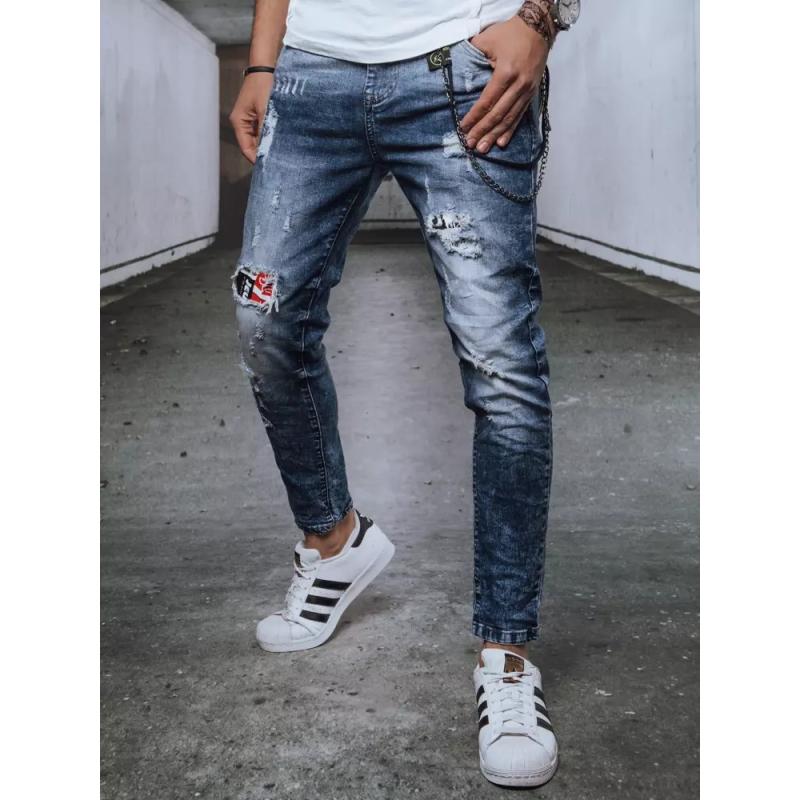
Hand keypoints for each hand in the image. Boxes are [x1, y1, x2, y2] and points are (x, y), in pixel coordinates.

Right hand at [229, 73, 273, 163]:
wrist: (266, 66)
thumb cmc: (263, 84)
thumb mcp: (265, 109)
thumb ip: (266, 129)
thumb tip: (269, 147)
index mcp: (239, 122)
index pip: (246, 148)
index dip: (256, 159)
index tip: (269, 166)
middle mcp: (242, 123)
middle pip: (252, 146)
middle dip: (263, 153)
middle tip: (278, 161)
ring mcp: (249, 119)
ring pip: (258, 139)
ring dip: (268, 144)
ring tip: (281, 151)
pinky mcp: (257, 116)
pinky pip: (262, 131)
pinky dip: (270, 136)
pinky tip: (280, 139)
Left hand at [460, 16, 548, 153]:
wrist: (538, 28)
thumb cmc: (510, 33)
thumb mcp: (488, 40)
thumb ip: (473, 55)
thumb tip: (457, 70)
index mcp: (506, 72)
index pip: (487, 100)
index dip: (475, 116)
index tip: (463, 127)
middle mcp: (518, 85)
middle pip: (498, 114)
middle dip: (483, 130)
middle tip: (471, 144)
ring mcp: (527, 91)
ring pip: (509, 118)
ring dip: (495, 135)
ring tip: (483, 148)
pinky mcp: (531, 94)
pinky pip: (519, 115)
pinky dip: (510, 130)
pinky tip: (501, 142)